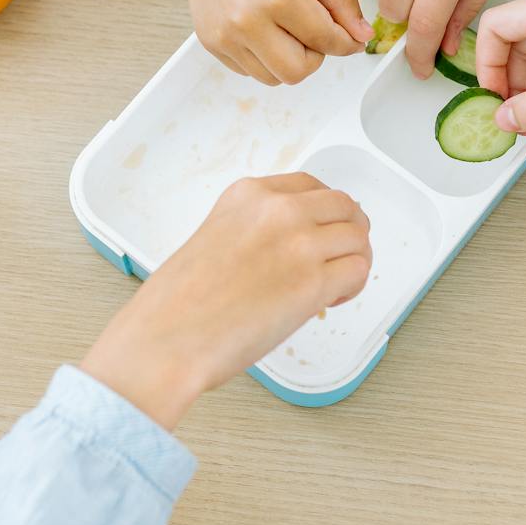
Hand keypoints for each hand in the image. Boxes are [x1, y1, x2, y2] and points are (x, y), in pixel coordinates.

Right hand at [80, 174, 373, 429]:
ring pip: (358, 237)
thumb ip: (255, 231)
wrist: (166, 339)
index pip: (310, 185)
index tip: (324, 228)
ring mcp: (299, 243)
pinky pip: (359, 271)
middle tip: (341, 256)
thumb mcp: (214, 238)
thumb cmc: (178, 305)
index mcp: (248, 195)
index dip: (325, 210)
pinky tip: (330, 301)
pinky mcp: (313, 282)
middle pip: (343, 205)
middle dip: (349, 231)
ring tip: (334, 286)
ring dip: (354, 261)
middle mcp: (278, 210)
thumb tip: (288, 250)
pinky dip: (353, 287)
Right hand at [177, 0, 371, 85]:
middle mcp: (248, 22)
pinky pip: (250, 70)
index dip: (346, 42)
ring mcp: (226, 36)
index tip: (350, 38)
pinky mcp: (212, 43)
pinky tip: (262, 25)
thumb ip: (342, 0)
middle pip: (298, 72)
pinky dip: (264, 57)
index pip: (326, 42)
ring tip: (285, 25)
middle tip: (312, 29)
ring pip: (273, 78)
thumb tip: (362, 36)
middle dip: (315, 56)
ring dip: (288, 60)